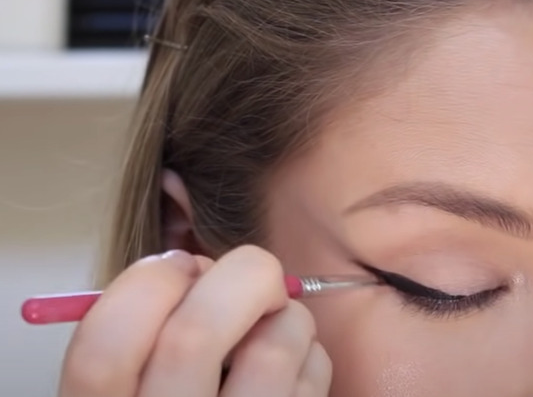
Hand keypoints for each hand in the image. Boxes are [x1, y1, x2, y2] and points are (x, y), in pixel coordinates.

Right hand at [58, 245, 331, 396]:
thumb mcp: (133, 381)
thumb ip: (145, 332)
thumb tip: (197, 267)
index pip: (105, 347)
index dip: (146, 283)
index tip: (180, 265)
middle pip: (196, 334)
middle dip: (240, 275)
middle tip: (252, 277)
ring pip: (274, 347)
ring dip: (285, 313)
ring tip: (272, 324)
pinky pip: (313, 370)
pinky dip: (307, 349)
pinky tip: (288, 366)